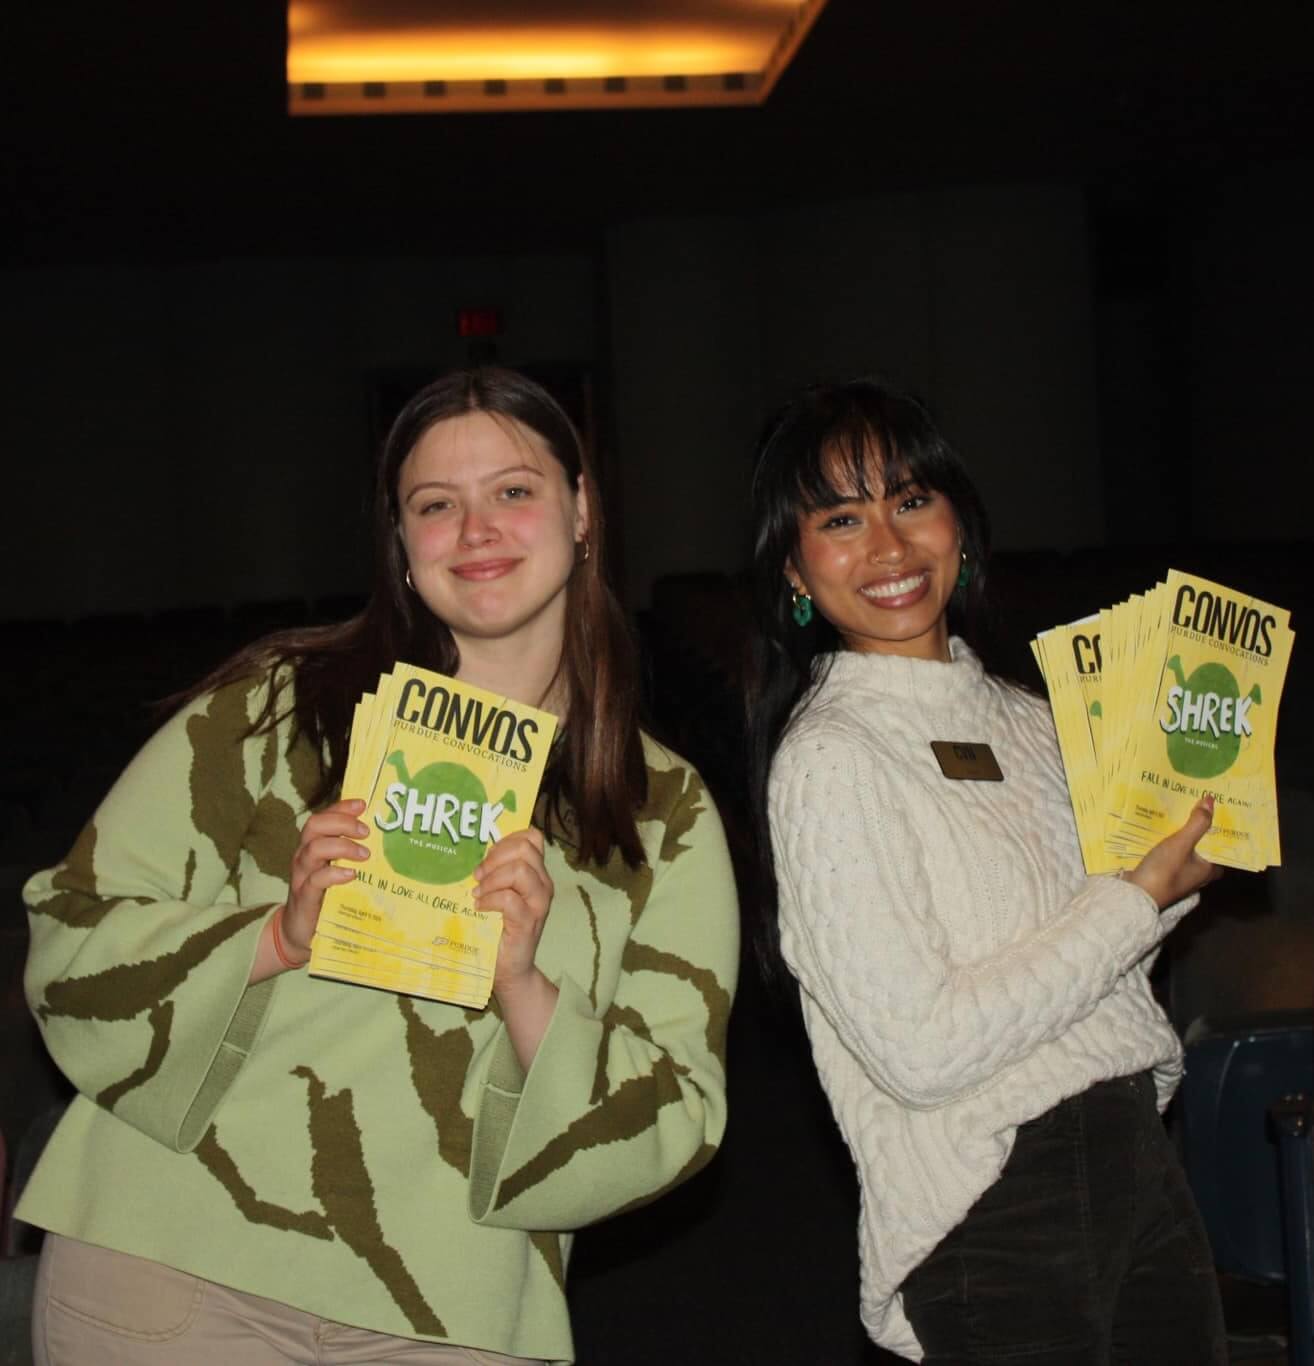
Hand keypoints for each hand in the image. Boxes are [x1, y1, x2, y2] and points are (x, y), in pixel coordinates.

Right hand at [283, 797, 369, 955]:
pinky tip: (351, 875)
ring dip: (342, 846)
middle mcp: (305, 856)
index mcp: (314, 846)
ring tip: (365, 855)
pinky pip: (315, 880)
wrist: (300, 932)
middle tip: (366, 832)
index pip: (323, 817)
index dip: (341, 808)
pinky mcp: (304, 898)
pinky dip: (333, 874)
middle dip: (342, 823)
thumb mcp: (338, 870)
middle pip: (314, 826)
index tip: (363, 804)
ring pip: (313, 849)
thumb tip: (388, 840)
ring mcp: (302, 876)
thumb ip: (354, 854)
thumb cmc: (326, 896)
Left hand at [472, 828, 553, 994]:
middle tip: (478, 876)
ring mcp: (539, 903)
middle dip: (496, 857)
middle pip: (525, 848)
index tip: (488, 856)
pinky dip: (490, 900)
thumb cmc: (498, 928)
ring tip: (478, 893)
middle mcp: (542, 884)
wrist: (510, 969)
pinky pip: (509, 899)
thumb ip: (495, 872)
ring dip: (492, 879)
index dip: (506, 840)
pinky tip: (479, 907)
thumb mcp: (499, 893)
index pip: (531, 837)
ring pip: (520, 870)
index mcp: (536, 872)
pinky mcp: (528, 922)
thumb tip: (469, 851)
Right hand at [1124, 796, 1222, 910]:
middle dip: (1200, 831)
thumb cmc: (1164, 871)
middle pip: (1203, 848)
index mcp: (1210, 869)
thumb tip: (1210, 801)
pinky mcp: (1164, 875)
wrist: (1136, 895)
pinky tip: (1161, 831)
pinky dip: (1169, 843)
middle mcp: (1198, 874)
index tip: (1217, 813)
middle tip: (1196, 808)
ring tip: (1179, 814)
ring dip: (1183, 836)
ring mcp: (1180, 876)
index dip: (1220, 830)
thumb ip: (1197, 823)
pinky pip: (1171, 855)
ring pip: (1186, 851)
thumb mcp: (1182, 843)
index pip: (1222, 847)